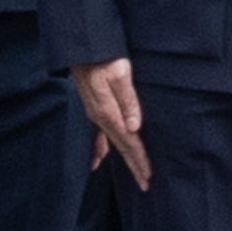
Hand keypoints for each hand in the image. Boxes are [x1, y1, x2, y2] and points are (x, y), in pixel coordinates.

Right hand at [75, 60, 150, 188]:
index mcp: (108, 111)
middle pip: (121, 146)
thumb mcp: (120, 74)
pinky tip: (99, 159)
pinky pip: (98, 132)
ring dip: (124, 158)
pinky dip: (100, 147)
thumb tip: (134, 127)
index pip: (128, 141)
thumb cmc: (105, 56)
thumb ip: (128, 100)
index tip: (149, 176)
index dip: (139, 159)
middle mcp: (99, 116)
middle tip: (146, 185)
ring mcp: (95, 112)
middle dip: (134, 166)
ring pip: (112, 142)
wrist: (83, 45)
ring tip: (134, 174)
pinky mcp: (93, 106)